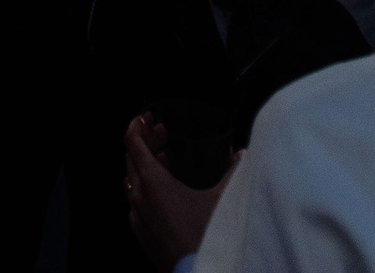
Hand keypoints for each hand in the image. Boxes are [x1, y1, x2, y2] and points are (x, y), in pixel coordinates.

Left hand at [124, 113, 234, 270]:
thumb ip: (232, 172)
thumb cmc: (207, 235)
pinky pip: (136, 201)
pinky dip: (145, 186)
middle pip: (131, 159)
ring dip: (145, 164)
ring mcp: (138, 216)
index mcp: (152, 182)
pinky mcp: (141, 232)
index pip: (133, 144)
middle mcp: (139, 196)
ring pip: (132, 180)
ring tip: (164, 157)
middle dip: (145, 141)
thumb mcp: (223, 198)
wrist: (198, 271)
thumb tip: (242, 155)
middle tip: (161, 132)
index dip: (138, 127)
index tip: (146, 118)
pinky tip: (163, 188)